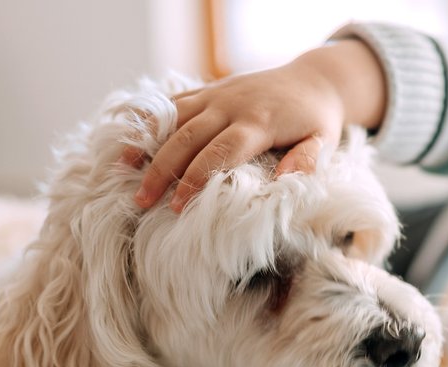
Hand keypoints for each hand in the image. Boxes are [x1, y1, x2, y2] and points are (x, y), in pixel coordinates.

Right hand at [126, 40, 386, 211]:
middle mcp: (231, 105)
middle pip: (187, 137)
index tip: (177, 206)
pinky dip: (150, 123)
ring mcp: (216, 94)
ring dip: (148, 146)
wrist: (313, 80)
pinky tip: (130, 144)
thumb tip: (286, 181)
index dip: (196, 180)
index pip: (220, 153)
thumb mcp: (323, 141)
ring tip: (124, 173)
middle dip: (163, 170)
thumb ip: (307, 160)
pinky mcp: (208, 90)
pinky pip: (173, 104)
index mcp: (259, 122)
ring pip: (173, 118)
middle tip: (142, 200)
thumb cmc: (317, 120)